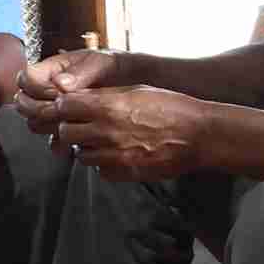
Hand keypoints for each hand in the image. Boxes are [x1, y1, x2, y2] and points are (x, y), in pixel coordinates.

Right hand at [13, 49, 122, 135]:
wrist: (133, 83)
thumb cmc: (116, 67)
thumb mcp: (101, 64)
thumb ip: (81, 73)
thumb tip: (60, 83)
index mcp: (52, 68)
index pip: (26, 78)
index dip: (36, 88)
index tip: (56, 93)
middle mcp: (48, 88)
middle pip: (24, 102)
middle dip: (37, 109)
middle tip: (57, 113)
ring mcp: (55, 107)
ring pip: (34, 121)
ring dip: (46, 126)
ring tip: (64, 127)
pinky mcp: (67, 124)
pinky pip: (51, 136)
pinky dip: (57, 142)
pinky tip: (67, 145)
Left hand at [49, 85, 207, 180]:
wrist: (199, 135)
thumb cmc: (172, 108)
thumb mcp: (137, 91)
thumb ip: (106, 96)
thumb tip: (81, 97)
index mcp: (108, 106)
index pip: (64, 106)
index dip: (65, 106)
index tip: (70, 107)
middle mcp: (106, 132)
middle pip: (65, 133)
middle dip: (69, 129)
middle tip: (81, 126)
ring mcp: (115, 155)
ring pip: (80, 156)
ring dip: (87, 148)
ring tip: (102, 141)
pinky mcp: (125, 173)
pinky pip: (101, 171)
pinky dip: (104, 165)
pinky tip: (116, 155)